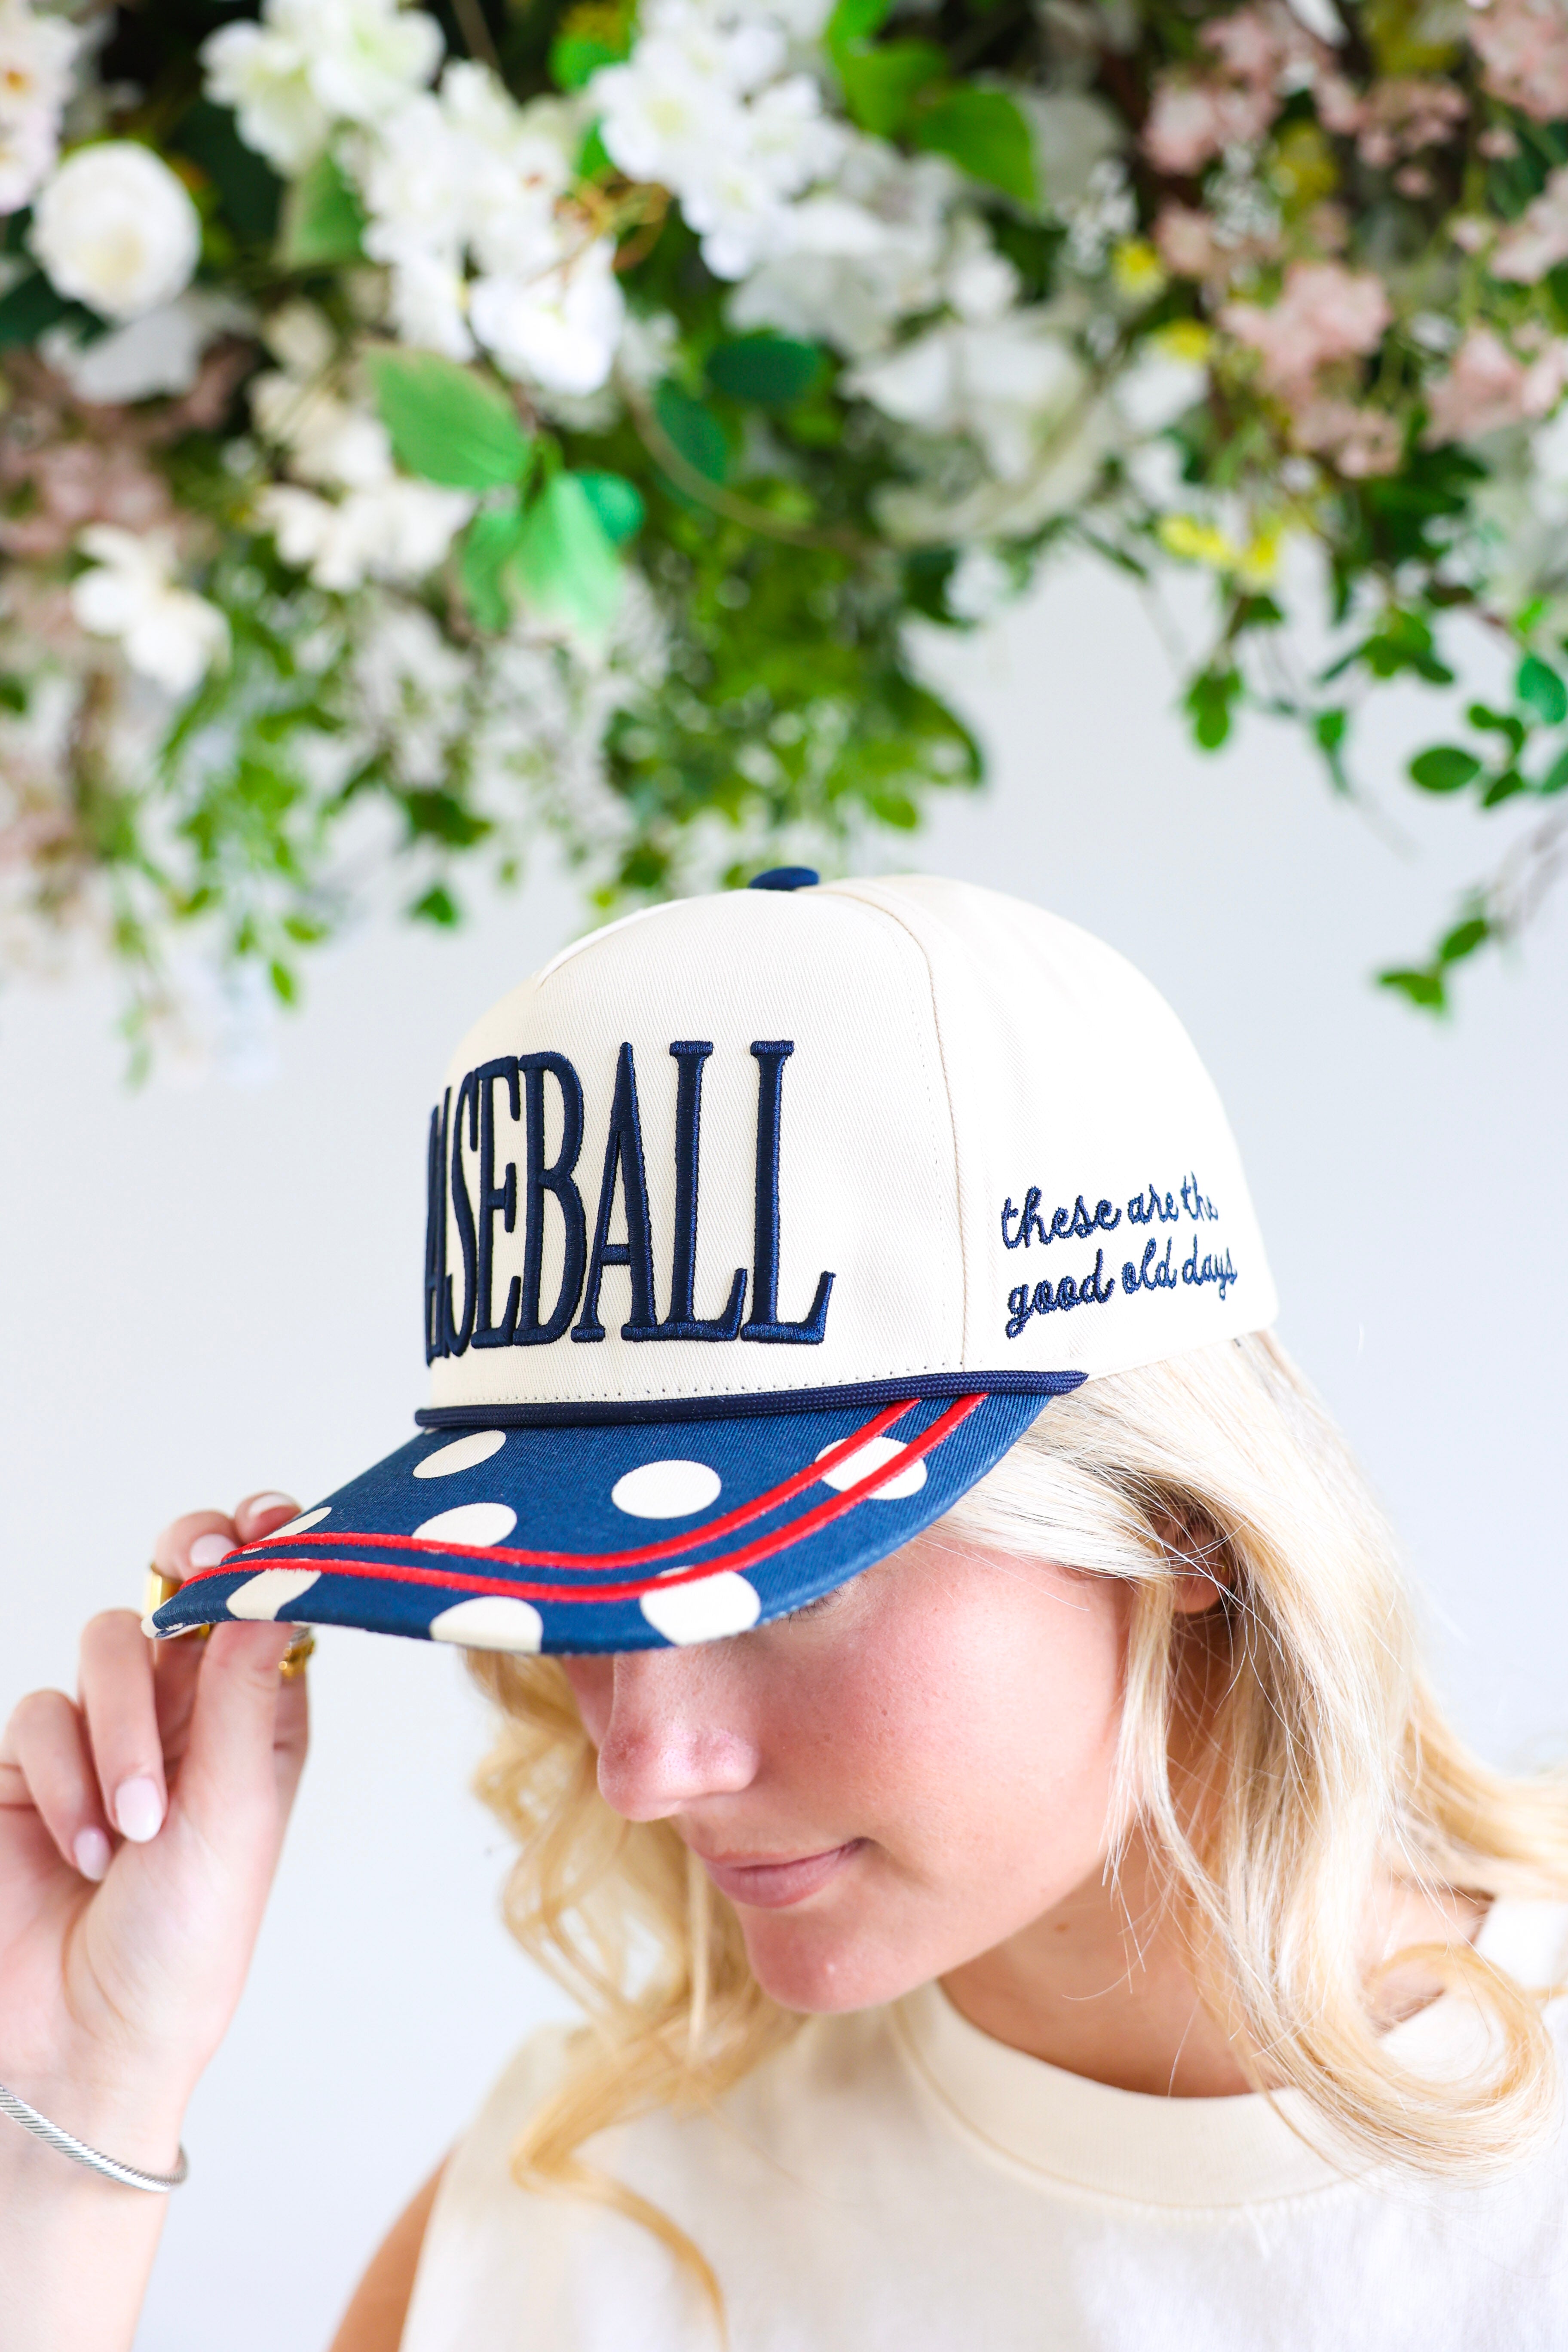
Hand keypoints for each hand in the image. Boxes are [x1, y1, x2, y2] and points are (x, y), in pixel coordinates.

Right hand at [0, 1494, 309, 2159]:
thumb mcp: (236, 1811)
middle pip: (183, 1582)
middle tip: (197, 1568)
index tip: (275, 1520)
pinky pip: (44, 1713)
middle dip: (189, 1562)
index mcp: (260, 1717)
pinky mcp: (32, 1764)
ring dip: (124, 1727)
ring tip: (136, 1826)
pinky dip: (66, 1774)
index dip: (271, 1547)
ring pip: (109, 1643)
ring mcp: (107, 1732)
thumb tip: (276, 1576)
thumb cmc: (184, 1948)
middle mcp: (189, 1712)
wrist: (82, 2040)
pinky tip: (86, 1847)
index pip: (267, 1601)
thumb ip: (246, 1689)